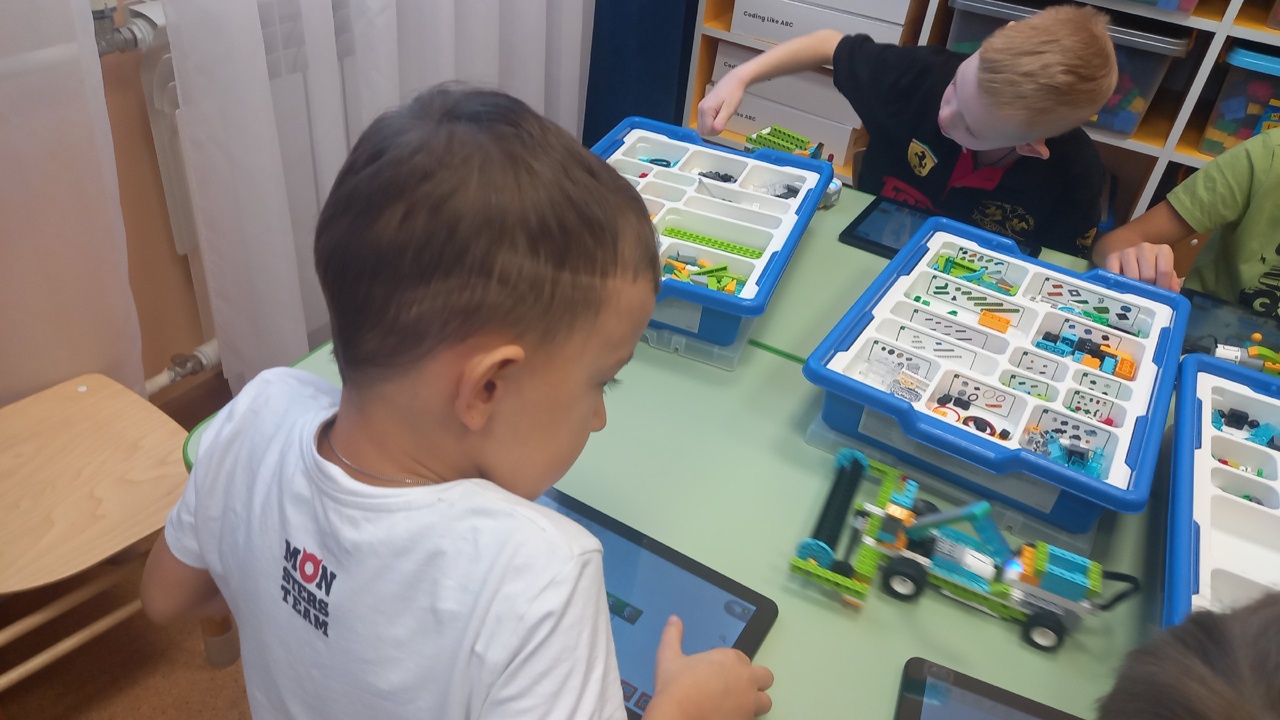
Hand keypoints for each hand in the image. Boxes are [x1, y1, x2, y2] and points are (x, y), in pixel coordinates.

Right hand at [646, 616, 773, 718]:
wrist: (676, 717)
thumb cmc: (674, 687)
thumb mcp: (668, 657)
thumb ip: (672, 635)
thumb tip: (673, 619)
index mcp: (730, 659)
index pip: (742, 658)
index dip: (731, 666)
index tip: (718, 674)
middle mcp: (745, 678)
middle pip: (764, 676)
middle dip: (754, 681)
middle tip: (736, 689)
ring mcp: (748, 702)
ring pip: (765, 701)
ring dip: (755, 701)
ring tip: (738, 706)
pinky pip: (753, 718)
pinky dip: (744, 717)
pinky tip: (729, 716)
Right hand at [698, 75, 745, 135]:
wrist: (733, 81)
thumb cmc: (733, 94)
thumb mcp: (729, 109)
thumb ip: (721, 121)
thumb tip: (715, 131)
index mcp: (705, 110)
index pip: (706, 130)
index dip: (716, 131)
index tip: (724, 124)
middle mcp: (700, 109)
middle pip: (702, 130)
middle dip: (713, 131)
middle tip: (723, 122)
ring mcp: (700, 108)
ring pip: (702, 127)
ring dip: (712, 127)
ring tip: (722, 118)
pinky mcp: (702, 107)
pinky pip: (704, 121)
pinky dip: (711, 123)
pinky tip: (719, 116)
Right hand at [1101, 242, 1181, 291]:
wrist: (1130, 255)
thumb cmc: (1150, 267)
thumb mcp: (1163, 272)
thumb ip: (1171, 281)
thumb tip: (1174, 292)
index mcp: (1163, 250)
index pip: (1164, 271)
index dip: (1162, 287)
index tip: (1159, 296)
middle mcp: (1145, 248)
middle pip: (1148, 276)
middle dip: (1147, 289)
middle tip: (1146, 296)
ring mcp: (1127, 252)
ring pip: (1132, 278)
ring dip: (1133, 289)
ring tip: (1135, 293)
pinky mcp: (1112, 258)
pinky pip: (1115, 276)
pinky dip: (1118, 286)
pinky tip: (1122, 290)